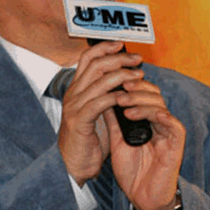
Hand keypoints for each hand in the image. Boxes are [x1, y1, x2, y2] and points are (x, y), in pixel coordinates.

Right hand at [57, 41, 143, 186]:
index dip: (105, 47)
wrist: (72, 164)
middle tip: (137, 59)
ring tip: (138, 76)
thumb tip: (126, 79)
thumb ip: (106, 94)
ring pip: (99, 80)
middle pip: (95, 64)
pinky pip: (99, 102)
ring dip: (122, 75)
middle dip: (119, 58)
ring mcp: (74, 106)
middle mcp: (73, 93)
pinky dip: (115, 96)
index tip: (122, 45)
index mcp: (76, 88)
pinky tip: (127, 97)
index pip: (87, 58)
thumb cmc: (88, 138)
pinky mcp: (80, 120)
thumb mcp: (96, 110)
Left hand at [105, 77, 185, 209]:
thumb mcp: (116, 140)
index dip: (131, 84)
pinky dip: (165, 118)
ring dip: (143, 102)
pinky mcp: (176, 146)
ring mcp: (168, 133)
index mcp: (146, 119)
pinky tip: (153, 115)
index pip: (142, 93)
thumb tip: (101, 97)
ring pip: (161, 107)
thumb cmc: (131, 169)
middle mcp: (158, 122)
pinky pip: (175, 127)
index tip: (115, 81)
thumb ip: (112, 120)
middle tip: (121, 88)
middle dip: (136, 89)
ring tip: (125, 104)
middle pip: (153, 95)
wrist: (141, 197)